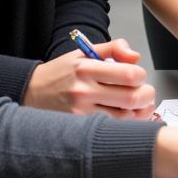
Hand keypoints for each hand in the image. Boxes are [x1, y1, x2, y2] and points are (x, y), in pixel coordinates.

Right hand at [23, 39, 154, 117]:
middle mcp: (84, 91)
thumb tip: (135, 57)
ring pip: (125, 118)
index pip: (128, 74)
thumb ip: (113, 48)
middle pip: (131, 98)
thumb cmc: (61, 73)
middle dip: (147, 96)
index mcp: (87, 68)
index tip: (139, 77)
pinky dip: (125, 126)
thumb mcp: (84, 51)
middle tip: (147, 94)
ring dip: (140, 113)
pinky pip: (111, 129)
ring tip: (139, 107)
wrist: (31, 92)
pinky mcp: (79, 128)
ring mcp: (81, 113)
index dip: (141, 76)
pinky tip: (127, 118)